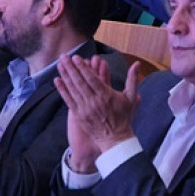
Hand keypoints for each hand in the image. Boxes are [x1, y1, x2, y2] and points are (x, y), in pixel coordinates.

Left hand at [54, 55, 142, 171]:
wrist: (115, 139)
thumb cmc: (124, 117)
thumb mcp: (132, 97)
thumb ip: (133, 79)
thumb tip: (137, 63)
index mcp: (106, 96)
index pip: (92, 79)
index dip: (83, 68)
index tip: (76, 58)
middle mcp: (94, 102)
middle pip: (80, 82)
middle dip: (71, 68)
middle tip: (64, 56)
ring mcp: (85, 109)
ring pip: (73, 89)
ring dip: (65, 76)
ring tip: (59, 64)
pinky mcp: (79, 115)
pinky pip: (68, 100)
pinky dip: (62, 90)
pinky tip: (57, 80)